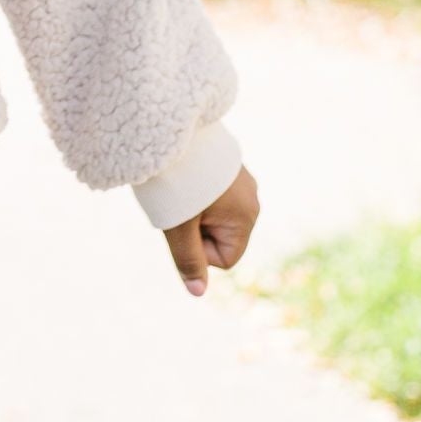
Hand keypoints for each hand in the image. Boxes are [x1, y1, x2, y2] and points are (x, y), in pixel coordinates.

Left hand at [163, 166, 259, 296]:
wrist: (169, 128)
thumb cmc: (176, 181)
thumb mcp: (178, 226)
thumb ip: (188, 260)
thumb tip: (198, 292)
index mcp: (247, 217)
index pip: (226, 258)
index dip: (198, 250)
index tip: (183, 224)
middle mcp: (251, 199)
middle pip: (220, 237)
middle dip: (195, 228)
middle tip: (178, 205)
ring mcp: (242, 181)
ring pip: (214, 216)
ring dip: (193, 210)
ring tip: (180, 189)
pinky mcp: (228, 168)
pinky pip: (212, 196)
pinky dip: (195, 193)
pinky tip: (184, 177)